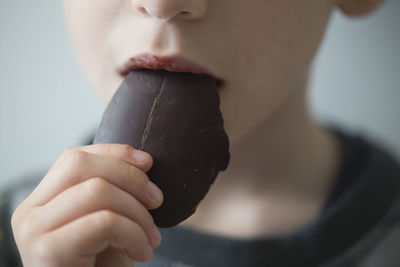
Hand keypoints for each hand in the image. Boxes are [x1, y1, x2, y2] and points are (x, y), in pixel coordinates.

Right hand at [11, 144, 163, 266]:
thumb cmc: (101, 265)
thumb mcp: (107, 221)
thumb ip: (112, 190)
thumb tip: (143, 160)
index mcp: (42, 200)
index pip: (74, 157)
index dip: (115, 153)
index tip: (149, 163)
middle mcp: (29, 211)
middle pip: (81, 165)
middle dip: (130, 177)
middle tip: (157, 200)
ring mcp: (33, 230)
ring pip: (97, 191)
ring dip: (138, 213)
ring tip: (152, 238)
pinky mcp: (48, 251)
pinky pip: (104, 222)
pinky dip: (134, 234)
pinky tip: (142, 253)